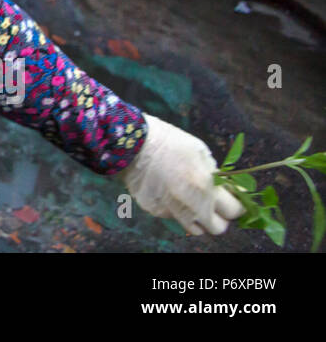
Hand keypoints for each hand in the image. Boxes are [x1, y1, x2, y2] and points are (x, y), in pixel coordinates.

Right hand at [121, 113, 243, 234]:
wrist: (131, 142)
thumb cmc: (169, 141)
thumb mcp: (200, 152)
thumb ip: (216, 175)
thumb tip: (229, 189)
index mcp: (206, 187)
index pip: (235, 211)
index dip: (237, 205)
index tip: (234, 199)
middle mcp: (190, 205)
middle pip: (218, 228)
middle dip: (219, 217)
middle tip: (214, 203)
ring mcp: (170, 210)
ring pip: (195, 228)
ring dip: (198, 217)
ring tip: (190, 198)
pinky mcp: (153, 210)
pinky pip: (172, 215)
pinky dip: (174, 207)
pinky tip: (166, 188)